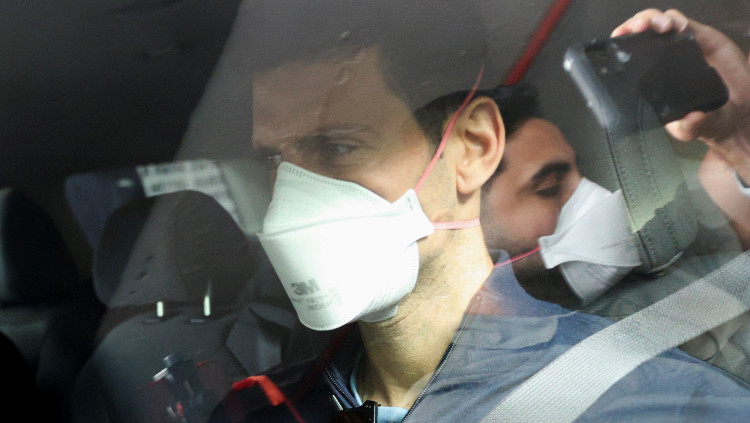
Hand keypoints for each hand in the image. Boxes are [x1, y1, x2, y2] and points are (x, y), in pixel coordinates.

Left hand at [613, 9, 749, 180]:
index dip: (620, 45)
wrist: (740, 109)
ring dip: (653, 19)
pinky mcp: (697, 38)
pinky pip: (680, 21)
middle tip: (640, 29)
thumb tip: (692, 119)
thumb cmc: (708, 119)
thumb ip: (691, 127)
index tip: (620, 40)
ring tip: (663, 28)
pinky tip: (681, 28)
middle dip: (634, 25)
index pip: (626, 58)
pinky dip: (677, 19)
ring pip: (655, 22)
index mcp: (649, 80)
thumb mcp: (694, 129)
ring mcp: (676, 48)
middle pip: (637, 33)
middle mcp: (658, 61)